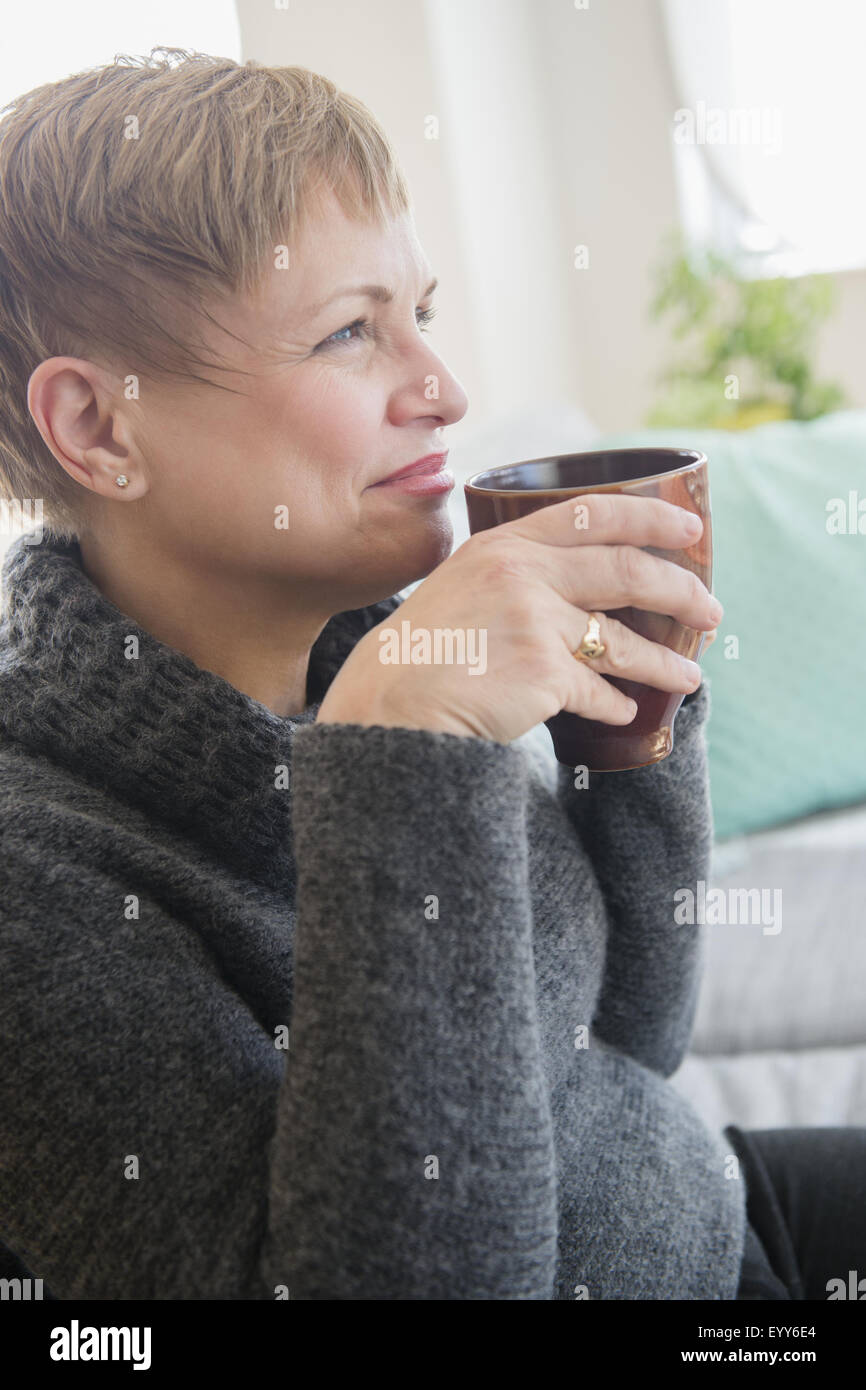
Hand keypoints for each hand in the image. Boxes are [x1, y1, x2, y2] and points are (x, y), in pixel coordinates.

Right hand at [316, 492, 722, 744]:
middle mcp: (523, 574)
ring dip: (664, 661)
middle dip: (680, 591)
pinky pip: (598, 692)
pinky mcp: (543, 673)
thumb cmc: (417, 656)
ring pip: (622, 640)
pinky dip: (615, 706)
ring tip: (689, 676)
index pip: (592, 514)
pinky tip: (625, 714)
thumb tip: (570, 592)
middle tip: (711, 609)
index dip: (649, 519)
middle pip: (626, 571)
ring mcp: (535, 621)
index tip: (689, 531)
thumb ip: (508, 577)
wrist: (391, 707)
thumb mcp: (456, 589)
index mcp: (502, 545)